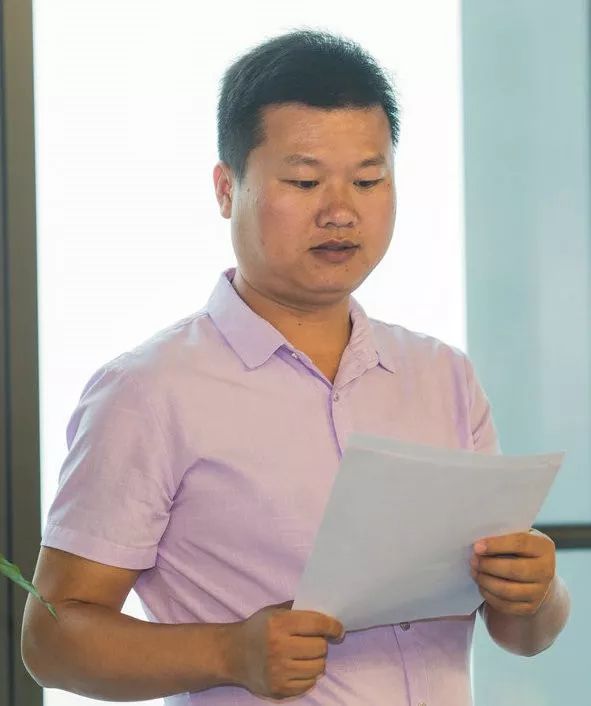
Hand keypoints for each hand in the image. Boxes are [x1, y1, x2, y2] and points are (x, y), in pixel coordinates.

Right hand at [230, 600, 344, 699]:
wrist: (232, 654)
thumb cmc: (257, 628)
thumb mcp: (274, 611)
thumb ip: (297, 609)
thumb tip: (326, 612)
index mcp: (279, 623)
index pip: (317, 624)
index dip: (333, 626)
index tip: (338, 629)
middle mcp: (279, 647)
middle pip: (320, 647)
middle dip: (321, 643)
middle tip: (313, 642)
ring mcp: (279, 670)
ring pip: (318, 667)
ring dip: (316, 661)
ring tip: (305, 655)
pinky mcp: (278, 688)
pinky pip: (308, 684)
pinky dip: (308, 676)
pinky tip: (298, 668)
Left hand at [470, 529, 555, 615]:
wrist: (532, 573)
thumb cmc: (516, 548)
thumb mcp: (514, 536)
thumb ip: (501, 535)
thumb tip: (478, 542)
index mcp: (543, 546)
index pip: (520, 543)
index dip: (496, 544)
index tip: (477, 547)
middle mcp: (546, 570)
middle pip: (514, 569)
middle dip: (489, 565)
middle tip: (473, 560)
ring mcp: (540, 591)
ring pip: (508, 590)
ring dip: (486, 581)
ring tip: (475, 572)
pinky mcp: (530, 607)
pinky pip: (506, 605)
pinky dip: (489, 596)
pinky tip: (481, 585)